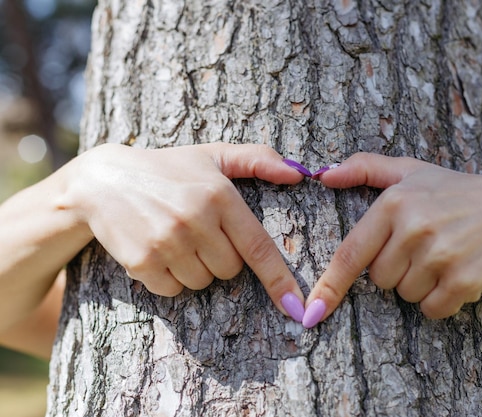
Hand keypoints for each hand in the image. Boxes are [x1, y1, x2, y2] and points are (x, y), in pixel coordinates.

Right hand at [64, 143, 306, 318]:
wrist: (103, 180)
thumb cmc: (168, 169)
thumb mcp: (212, 156)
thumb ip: (257, 159)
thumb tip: (298, 172)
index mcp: (219, 195)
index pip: (258, 247)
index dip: (279, 280)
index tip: (297, 308)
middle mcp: (195, 220)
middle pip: (230, 270)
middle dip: (221, 258)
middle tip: (200, 232)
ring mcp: (166, 243)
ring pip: (202, 282)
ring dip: (195, 268)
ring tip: (176, 238)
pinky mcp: (141, 262)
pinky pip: (172, 289)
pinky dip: (169, 278)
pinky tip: (157, 250)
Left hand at [302, 153, 481, 325]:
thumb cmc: (455, 192)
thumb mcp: (411, 171)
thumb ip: (365, 168)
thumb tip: (322, 174)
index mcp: (395, 203)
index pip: (351, 253)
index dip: (329, 286)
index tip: (312, 312)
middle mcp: (415, 228)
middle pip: (379, 279)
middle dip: (396, 269)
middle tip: (424, 247)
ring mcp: (440, 255)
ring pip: (405, 295)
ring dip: (420, 284)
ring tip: (444, 256)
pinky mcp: (464, 280)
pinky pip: (432, 309)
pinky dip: (442, 299)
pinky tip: (457, 273)